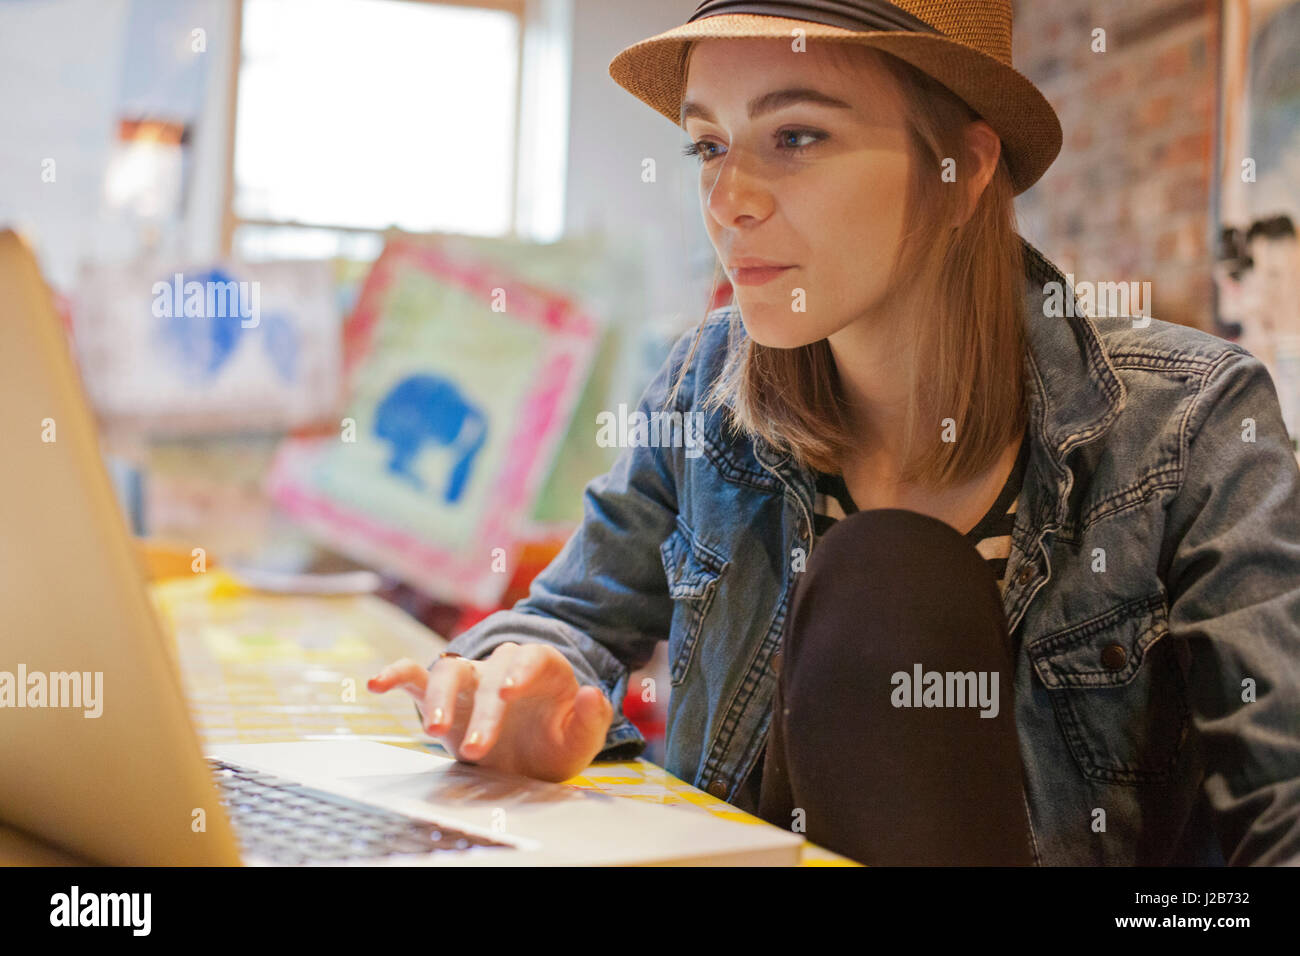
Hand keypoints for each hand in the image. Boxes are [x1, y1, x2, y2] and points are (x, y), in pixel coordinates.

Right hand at [366, 643, 615, 782]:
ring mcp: (471, 679)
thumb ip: (591, 719)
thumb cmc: (556, 742)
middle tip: (480, 749)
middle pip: (490, 672)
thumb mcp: (581, 740)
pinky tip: (374, 683)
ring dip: (440, 698)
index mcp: (542, 669)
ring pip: (449, 671)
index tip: (509, 693)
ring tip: (434, 732)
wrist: (531, 754)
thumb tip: (591, 693)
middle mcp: (503, 667)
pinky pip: (416, 677)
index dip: (521, 670)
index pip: (532, 657)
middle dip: (484, 710)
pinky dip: (395, 675)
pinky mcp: (444, 697)